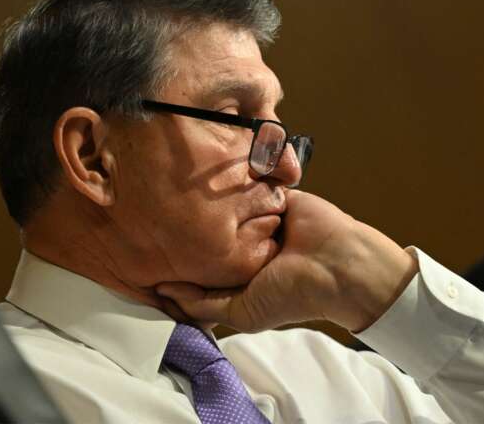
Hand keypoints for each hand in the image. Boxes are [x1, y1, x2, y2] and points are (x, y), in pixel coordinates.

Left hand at [155, 190, 417, 332]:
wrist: (338, 264)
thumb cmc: (293, 294)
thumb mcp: (242, 312)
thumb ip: (204, 305)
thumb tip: (163, 291)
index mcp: (239, 274)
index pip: (201, 263)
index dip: (176, 258)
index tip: (144, 249)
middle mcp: (247, 245)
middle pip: (208, 232)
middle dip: (186, 226)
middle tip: (150, 210)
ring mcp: (260, 217)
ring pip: (225, 205)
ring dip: (207, 199)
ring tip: (171, 185)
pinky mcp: (275, 195)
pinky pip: (250, 182)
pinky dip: (236, 178)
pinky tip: (206, 171)